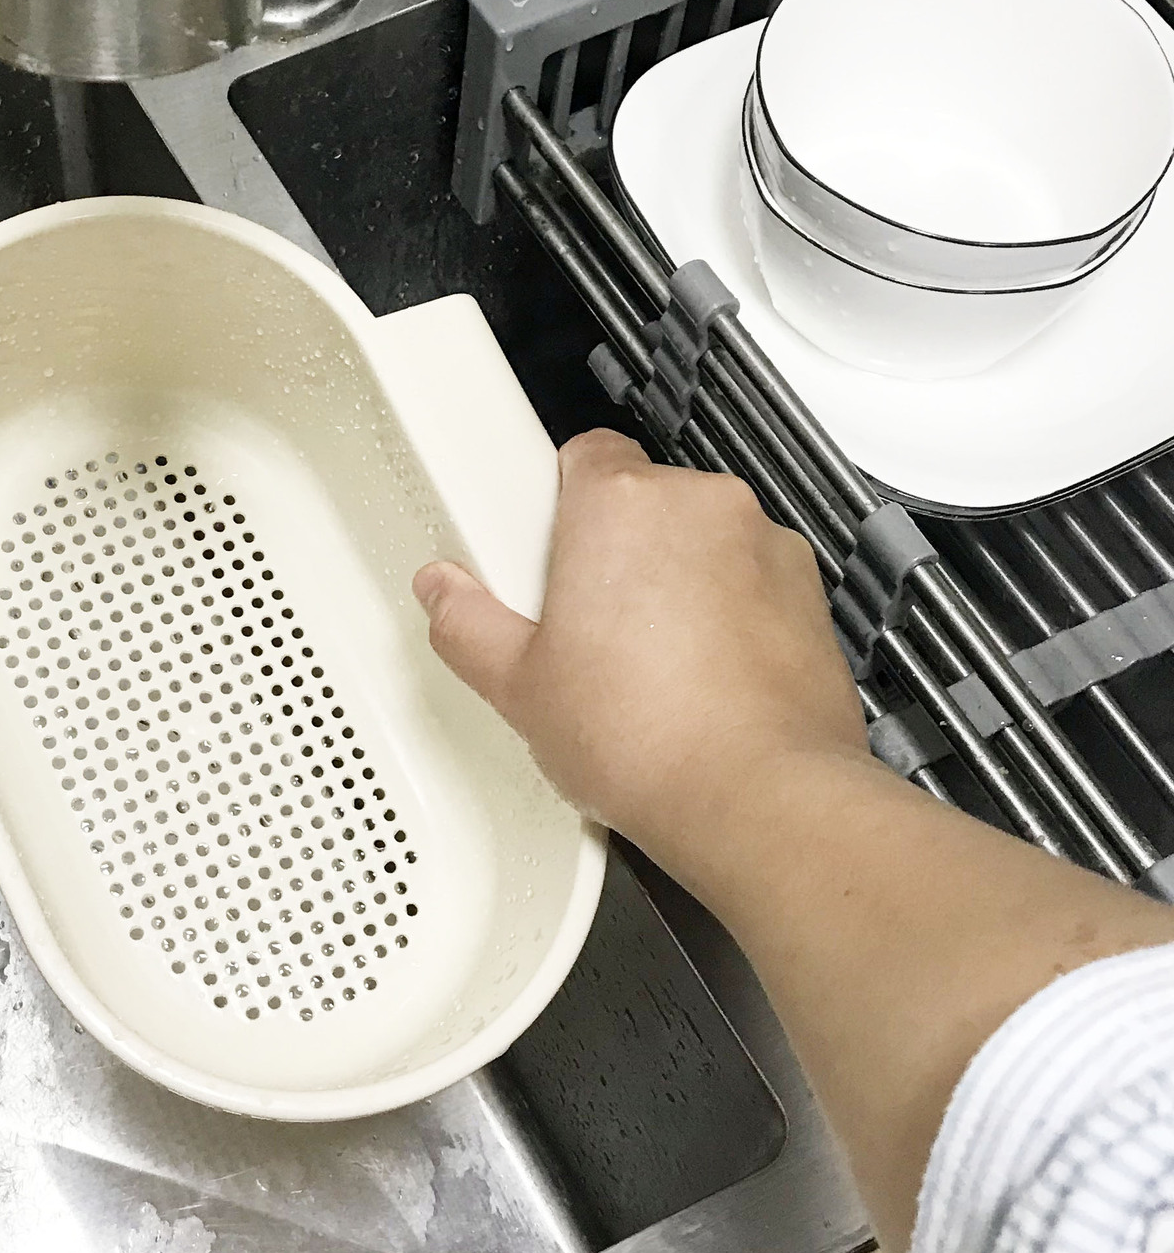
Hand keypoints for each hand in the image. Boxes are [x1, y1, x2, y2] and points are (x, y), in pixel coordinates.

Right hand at [412, 428, 866, 849]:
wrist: (759, 799)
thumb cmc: (649, 738)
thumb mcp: (519, 687)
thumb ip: (467, 624)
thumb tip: (444, 595)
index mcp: (620, 503)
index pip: (584, 452)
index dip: (559, 502)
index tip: (545, 553)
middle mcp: (700, 506)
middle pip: (642, 500)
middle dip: (613, 551)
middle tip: (583, 625)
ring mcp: (763, 545)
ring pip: (700, 542)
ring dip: (675, 579)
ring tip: (643, 663)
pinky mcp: (808, 593)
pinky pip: (751, 581)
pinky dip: (728, 614)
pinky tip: (697, 679)